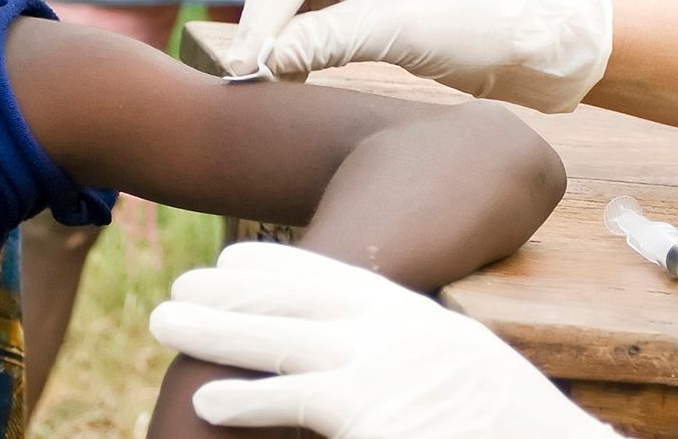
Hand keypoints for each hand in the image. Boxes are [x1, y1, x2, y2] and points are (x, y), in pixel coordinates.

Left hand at [150, 243, 622, 438]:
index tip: (235, 256)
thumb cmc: (511, 425)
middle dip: (235, 289)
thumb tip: (372, 362)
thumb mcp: (464, 370)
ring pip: (281, 340)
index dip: (280, 265)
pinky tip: (209, 401)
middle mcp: (399, 331)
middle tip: (182, 283)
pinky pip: (295, 402)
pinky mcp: (370, 414)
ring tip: (166, 321)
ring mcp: (383, 369)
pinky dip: (248, 402)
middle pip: (298, 299)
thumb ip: (414, 354)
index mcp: (420, 319)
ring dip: (218, 331)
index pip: (338, 277)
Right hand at [223, 0, 612, 113]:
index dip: (264, 14)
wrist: (526, 49)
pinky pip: (309, 23)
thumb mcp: (398, 33)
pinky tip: (286, 77)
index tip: (248, 63)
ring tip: (263, 82)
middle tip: (246, 75)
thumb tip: (262, 61)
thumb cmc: (475, 28)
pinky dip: (294, 49)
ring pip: (290, 1)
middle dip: (262, 24)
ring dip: (275, 39)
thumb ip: (326, 41)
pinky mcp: (360, 7)